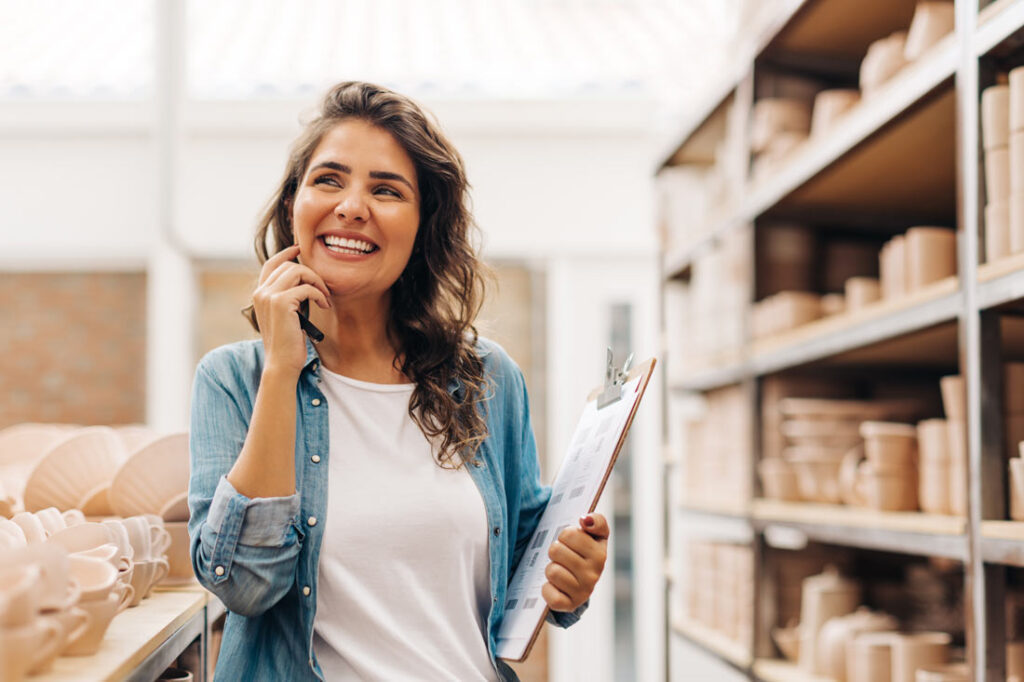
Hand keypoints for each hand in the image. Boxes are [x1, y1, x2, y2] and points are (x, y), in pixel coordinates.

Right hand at [252, 244, 331, 376]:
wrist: (282, 363)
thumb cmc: (287, 342)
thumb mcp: (285, 315)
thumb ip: (287, 296)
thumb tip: (302, 278)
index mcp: (259, 294)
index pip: (271, 264)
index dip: (286, 254)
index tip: (300, 249)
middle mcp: (261, 292)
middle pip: (290, 266)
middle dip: (311, 274)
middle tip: (323, 290)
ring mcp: (269, 296)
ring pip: (299, 272)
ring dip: (317, 282)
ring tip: (325, 297)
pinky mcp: (281, 303)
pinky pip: (307, 288)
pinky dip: (319, 295)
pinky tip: (324, 305)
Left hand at [542, 513, 608, 611]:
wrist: (580, 584)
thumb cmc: (584, 554)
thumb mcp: (594, 535)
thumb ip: (596, 521)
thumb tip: (586, 520)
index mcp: (600, 554)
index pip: (569, 534)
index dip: (565, 535)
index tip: (571, 540)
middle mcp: (594, 574)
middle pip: (556, 551)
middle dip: (555, 551)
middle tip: (562, 557)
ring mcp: (583, 591)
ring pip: (552, 571)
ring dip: (551, 569)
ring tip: (560, 570)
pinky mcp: (569, 605)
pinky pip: (549, 593)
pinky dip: (547, 589)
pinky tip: (555, 586)